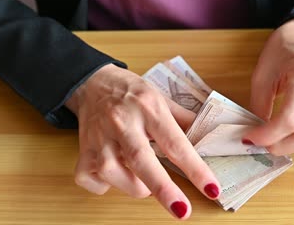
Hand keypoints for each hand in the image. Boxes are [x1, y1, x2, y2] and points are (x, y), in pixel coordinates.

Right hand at [65, 64, 219, 218]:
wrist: (92, 82)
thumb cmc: (131, 92)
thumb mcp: (162, 98)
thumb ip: (184, 121)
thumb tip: (209, 143)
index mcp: (148, 107)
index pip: (174, 142)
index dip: (195, 168)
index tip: (211, 189)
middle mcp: (122, 121)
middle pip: (140, 159)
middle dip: (163, 189)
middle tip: (182, 210)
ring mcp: (98, 137)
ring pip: (114, 174)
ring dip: (135, 186)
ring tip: (144, 178)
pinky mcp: (82, 150)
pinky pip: (91, 180)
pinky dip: (106, 186)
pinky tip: (116, 175)